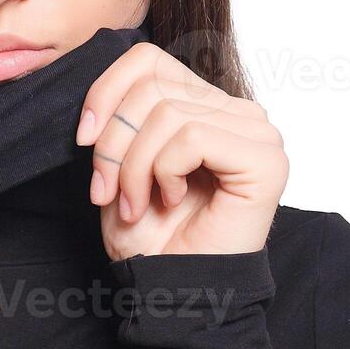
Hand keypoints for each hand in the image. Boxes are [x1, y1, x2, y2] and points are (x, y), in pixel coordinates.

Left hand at [76, 42, 286, 260]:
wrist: (173, 289)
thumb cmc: (151, 235)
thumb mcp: (118, 162)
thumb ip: (121, 113)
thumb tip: (99, 83)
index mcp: (204, 103)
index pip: (148, 59)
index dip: (106, 92)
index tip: (83, 140)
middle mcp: (237, 111)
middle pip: (152, 87)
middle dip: (114, 142)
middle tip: (108, 190)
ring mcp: (257, 132)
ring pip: (168, 112)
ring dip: (135, 166)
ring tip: (136, 203)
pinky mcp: (265, 159)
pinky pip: (193, 137)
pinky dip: (166, 171)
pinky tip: (171, 199)